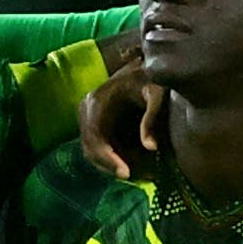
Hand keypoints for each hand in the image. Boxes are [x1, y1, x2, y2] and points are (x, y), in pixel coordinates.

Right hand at [78, 56, 155, 176]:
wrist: (143, 68)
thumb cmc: (151, 78)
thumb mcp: (156, 94)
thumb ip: (152, 119)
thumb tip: (151, 147)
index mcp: (96, 101)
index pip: (95, 137)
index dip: (108, 158)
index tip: (126, 173)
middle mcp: (86, 108)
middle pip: (89, 147)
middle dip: (110, 165)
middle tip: (133, 176)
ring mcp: (86, 116)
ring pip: (91, 150)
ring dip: (110, 163)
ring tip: (135, 170)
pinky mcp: (92, 121)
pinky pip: (96, 146)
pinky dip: (111, 157)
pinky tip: (130, 162)